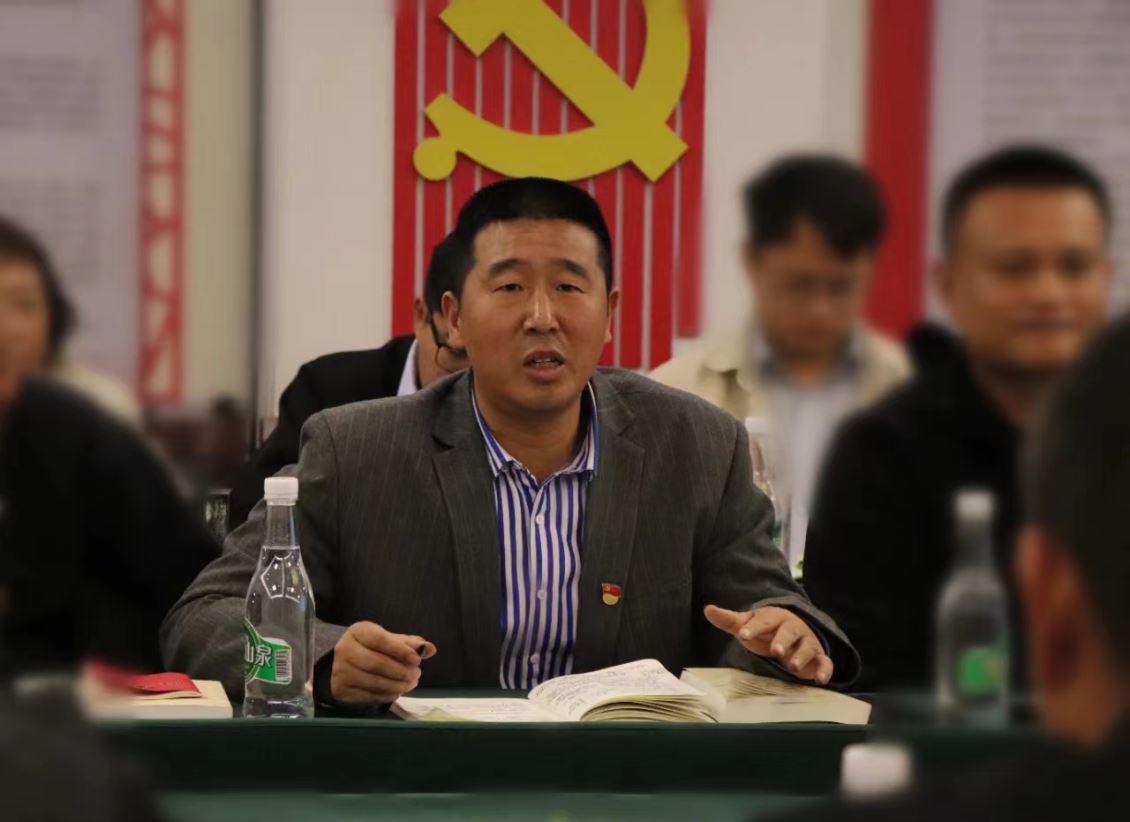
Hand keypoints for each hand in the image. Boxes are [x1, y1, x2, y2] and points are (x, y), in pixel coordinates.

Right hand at [330, 621, 436, 706]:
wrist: (344, 661)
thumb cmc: (371, 647)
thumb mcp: (388, 639)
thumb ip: (409, 643)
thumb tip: (430, 649)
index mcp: (358, 632)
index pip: (380, 640)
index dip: (400, 650)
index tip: (417, 660)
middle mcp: (345, 650)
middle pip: (377, 663)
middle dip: (401, 671)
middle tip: (416, 675)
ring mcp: (341, 671)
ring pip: (374, 682)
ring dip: (397, 685)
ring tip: (410, 683)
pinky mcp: (341, 690)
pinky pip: (368, 696)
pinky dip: (387, 695)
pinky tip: (396, 691)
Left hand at [704, 604, 832, 684]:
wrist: (794, 635)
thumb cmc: (766, 632)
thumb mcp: (748, 626)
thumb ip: (729, 620)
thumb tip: (707, 609)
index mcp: (774, 618)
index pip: (764, 620)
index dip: (754, 627)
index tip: (742, 634)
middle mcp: (793, 628)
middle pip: (789, 631)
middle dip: (782, 640)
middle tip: (774, 650)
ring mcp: (807, 642)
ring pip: (807, 646)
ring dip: (801, 655)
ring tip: (792, 666)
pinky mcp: (818, 657)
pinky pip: (824, 662)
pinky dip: (825, 670)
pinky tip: (820, 679)